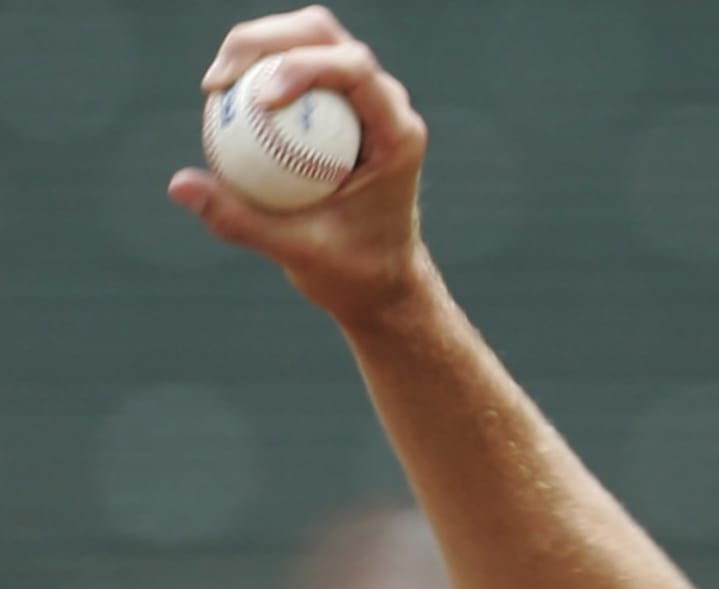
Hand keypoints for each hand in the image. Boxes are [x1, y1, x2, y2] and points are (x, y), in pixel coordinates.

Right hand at [168, 6, 430, 322]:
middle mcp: (385, 106)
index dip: (303, 65)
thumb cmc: (353, 271)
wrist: (379, 280)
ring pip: (309, 41)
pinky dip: (257, 72)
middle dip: (267, 40)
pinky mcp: (339, 106)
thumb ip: (240, 220)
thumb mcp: (298, 252)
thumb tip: (179, 184)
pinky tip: (221, 97)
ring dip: (257, 47)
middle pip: (325, 37)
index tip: (258, 97)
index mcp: (397, 134)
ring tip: (215, 86)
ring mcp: (362, 101)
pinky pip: (295, 70)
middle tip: (217, 80)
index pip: (357, 69)